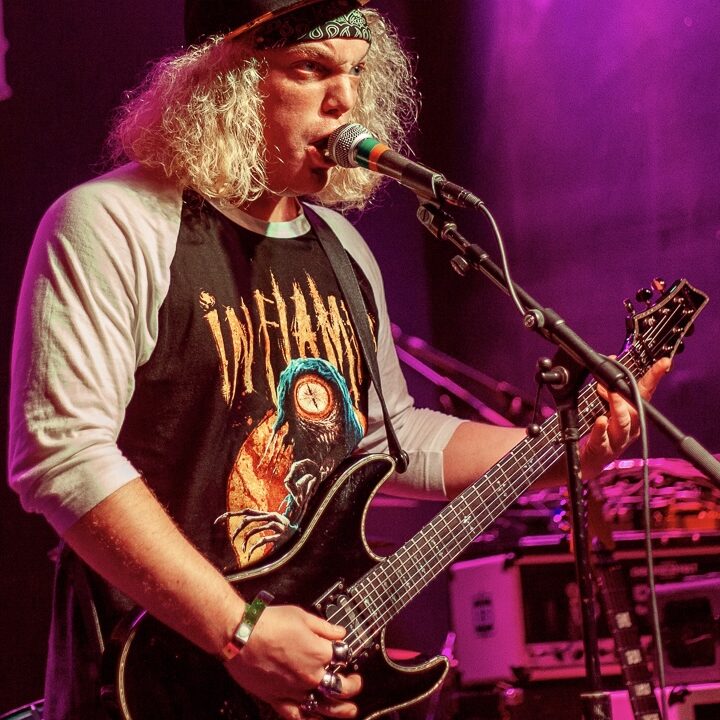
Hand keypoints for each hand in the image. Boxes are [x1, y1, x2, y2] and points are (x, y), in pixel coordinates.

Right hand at [225, 604, 361, 718]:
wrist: (240, 635)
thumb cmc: (268, 623)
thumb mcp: (301, 615)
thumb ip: (324, 627)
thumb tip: (340, 632)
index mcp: (319, 652)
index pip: (342, 656)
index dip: (346, 654)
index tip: (345, 653)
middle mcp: (310, 675)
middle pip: (340, 687)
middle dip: (352, 685)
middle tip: (356, 682)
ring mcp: (294, 690)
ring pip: (324, 707)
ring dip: (341, 711)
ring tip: (350, 710)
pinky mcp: (277, 699)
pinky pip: (297, 716)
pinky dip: (309, 719)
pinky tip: (315, 719)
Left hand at [581, 357, 670, 477]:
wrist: (590, 461)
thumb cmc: (603, 433)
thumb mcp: (608, 409)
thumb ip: (610, 388)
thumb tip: (612, 362)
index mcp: (634, 416)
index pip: (646, 393)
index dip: (654, 377)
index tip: (663, 363)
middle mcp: (631, 428)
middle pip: (636, 409)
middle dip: (631, 393)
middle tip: (619, 381)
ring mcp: (618, 440)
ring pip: (623, 423)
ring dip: (617, 407)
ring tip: (610, 394)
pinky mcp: (602, 449)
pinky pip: (602, 438)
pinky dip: (601, 428)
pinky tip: (600, 420)